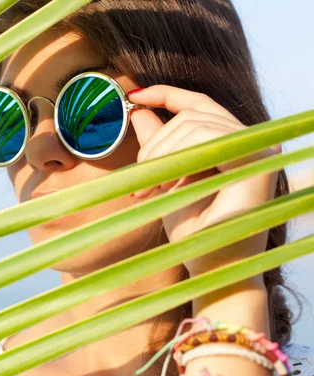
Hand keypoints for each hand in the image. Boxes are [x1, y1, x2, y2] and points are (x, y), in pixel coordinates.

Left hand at [127, 85, 280, 275]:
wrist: (210, 267)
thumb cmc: (191, 229)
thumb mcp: (166, 179)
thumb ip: (158, 145)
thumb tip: (140, 112)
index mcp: (231, 143)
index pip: (198, 104)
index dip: (165, 94)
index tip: (132, 96)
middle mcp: (251, 142)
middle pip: (191, 115)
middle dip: (154, 144)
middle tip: (139, 179)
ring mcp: (258, 150)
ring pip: (194, 125)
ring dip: (160, 155)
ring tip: (149, 189)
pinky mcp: (257, 163)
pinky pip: (208, 138)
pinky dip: (178, 158)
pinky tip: (168, 185)